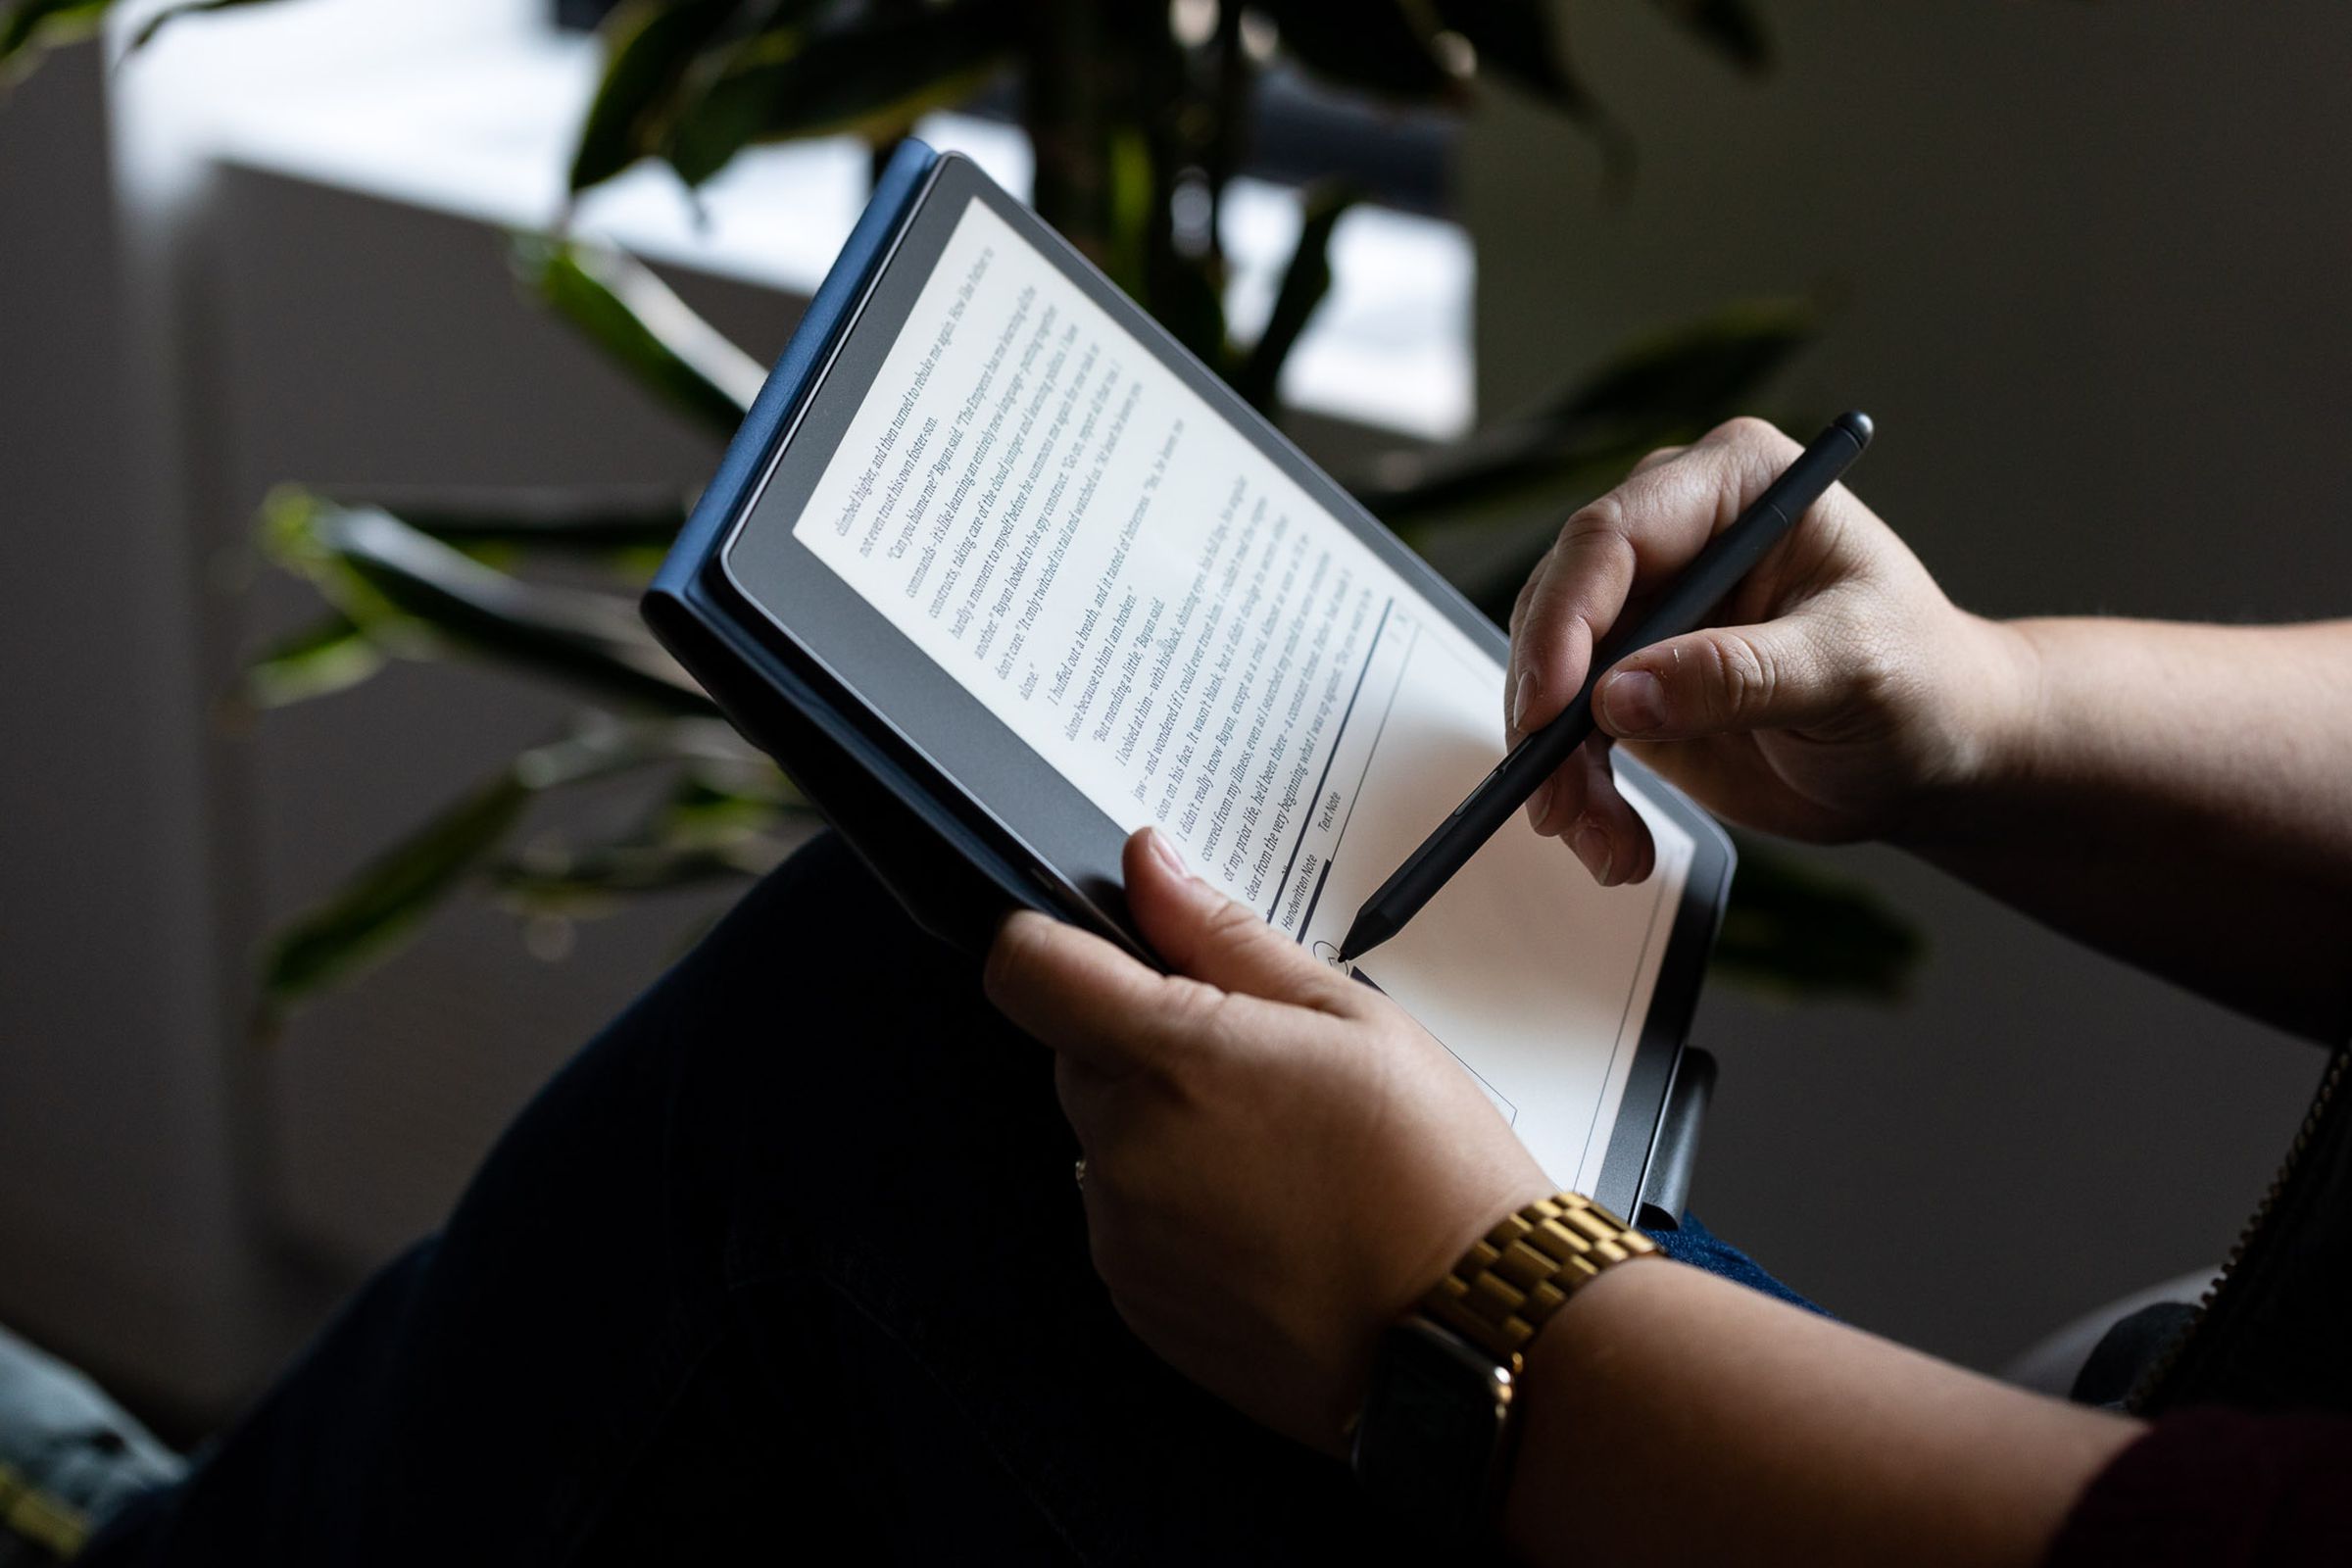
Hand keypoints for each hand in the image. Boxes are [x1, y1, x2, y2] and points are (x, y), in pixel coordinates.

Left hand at [984, 827, 1549, 1454]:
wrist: (1475, 1331)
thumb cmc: (1431, 1172)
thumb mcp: (1346, 1015)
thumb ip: (1223, 934)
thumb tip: (1150, 866)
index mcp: (1172, 1059)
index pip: (1027, 968)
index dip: (1050, 942)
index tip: (1098, 950)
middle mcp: (1127, 1152)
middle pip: (1077, 1057)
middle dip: (1144, 1047)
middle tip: (1257, 1069)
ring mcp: (1125, 1239)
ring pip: (1105, 1144)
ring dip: (1163, 1132)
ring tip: (1280, 1156)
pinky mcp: (1139, 1306)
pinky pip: (1129, 1225)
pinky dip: (1177, 1210)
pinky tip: (1269, 1218)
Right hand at [1505, 417, 2030, 880]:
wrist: (1937, 753)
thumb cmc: (1922, 684)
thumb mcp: (1849, 670)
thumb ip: (1739, 675)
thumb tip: (1620, 695)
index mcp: (1734, 485)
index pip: (1612, 536)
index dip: (1565, 620)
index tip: (1553, 706)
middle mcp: (1676, 537)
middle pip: (1559, 607)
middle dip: (1547, 712)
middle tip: (1557, 798)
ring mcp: (1647, 612)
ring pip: (1550, 681)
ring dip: (1558, 770)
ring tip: (1605, 842)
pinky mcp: (1631, 683)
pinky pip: (1569, 737)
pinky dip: (1580, 796)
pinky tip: (1619, 843)